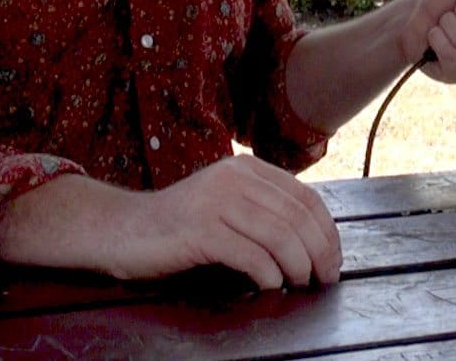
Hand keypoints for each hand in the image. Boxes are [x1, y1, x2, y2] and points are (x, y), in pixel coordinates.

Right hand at [103, 156, 340, 287]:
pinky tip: (270, 286)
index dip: (328, 232)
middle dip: (320, 253)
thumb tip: (312, 243)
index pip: (306, 197)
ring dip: (298, 266)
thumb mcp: (225, 204)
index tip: (334, 260)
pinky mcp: (200, 229)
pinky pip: (251, 254)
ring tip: (300, 285)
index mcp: (247, 168)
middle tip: (325, 279)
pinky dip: (268, 274)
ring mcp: (217, 201)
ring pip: (280, 235)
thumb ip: (262, 210)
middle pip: (298, 217)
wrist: (121, 229)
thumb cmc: (177, 226)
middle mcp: (235, 178)